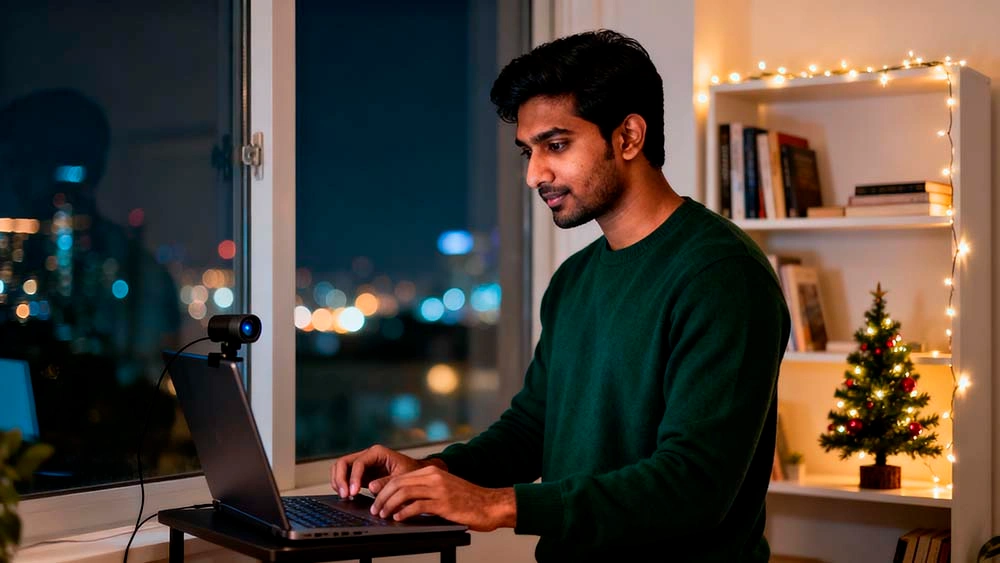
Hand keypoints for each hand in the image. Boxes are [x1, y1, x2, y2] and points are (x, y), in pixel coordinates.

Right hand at [330, 444, 430, 498]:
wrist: (415, 474)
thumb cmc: (410, 473)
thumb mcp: (402, 478)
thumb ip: (387, 482)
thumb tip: (371, 487)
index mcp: (377, 452)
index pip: (359, 463)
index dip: (354, 478)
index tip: (353, 492)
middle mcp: (367, 456)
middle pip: (343, 462)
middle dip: (340, 479)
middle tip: (344, 495)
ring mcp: (362, 464)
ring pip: (340, 468)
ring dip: (338, 481)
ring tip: (344, 496)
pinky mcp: (360, 474)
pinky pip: (344, 476)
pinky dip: (341, 485)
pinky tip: (346, 495)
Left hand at [369, 465, 516, 531]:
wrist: (490, 505)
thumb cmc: (468, 500)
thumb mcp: (444, 489)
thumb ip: (425, 490)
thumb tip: (402, 500)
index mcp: (432, 471)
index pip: (400, 477)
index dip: (384, 488)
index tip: (375, 499)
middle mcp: (434, 476)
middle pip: (398, 483)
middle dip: (382, 497)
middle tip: (375, 509)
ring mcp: (439, 489)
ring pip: (404, 493)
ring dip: (389, 505)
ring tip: (383, 515)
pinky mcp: (444, 503)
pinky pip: (417, 506)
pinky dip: (404, 512)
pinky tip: (399, 518)